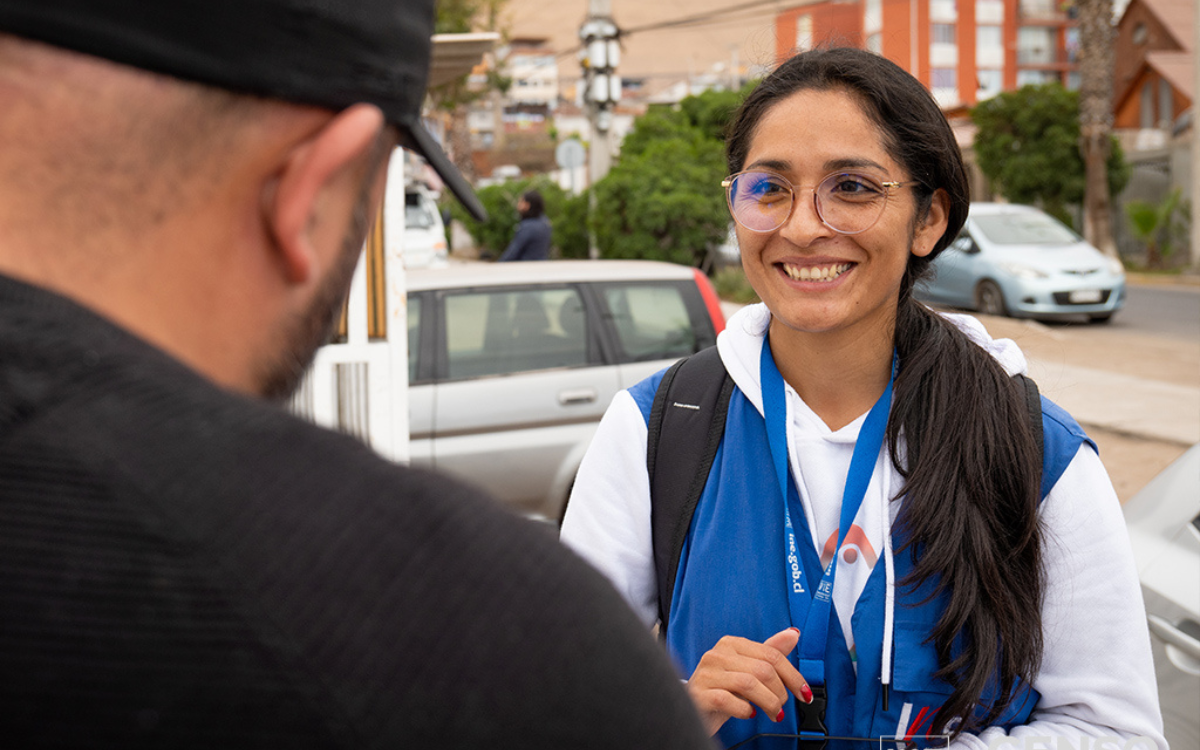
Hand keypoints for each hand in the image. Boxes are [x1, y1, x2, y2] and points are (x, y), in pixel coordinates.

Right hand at [685, 627, 814, 734]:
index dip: (793, 676)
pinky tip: (748, 713)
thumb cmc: (723, 689)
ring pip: (749, 684)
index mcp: (732, 644)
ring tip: (772, 714)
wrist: (694, 707)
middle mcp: (718, 654)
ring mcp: (707, 673)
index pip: (772, 655)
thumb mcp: (748, 670)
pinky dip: (745, 710)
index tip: (804, 693)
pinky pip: (729, 700)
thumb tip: (793, 633)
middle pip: (763, 670)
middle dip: (780, 693)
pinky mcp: (700, 693)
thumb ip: (770, 652)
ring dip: (768, 703)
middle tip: (781, 708)